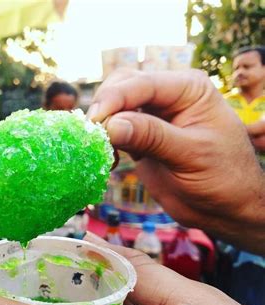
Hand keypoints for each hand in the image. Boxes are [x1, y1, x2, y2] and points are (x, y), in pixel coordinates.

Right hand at [86, 69, 264, 252]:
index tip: (95, 121)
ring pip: (114, 106)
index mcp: (188, 89)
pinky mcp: (140, 137)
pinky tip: (108, 159)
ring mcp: (152, 116)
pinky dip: (104, 142)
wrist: (224, 208)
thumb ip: (152, 136)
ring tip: (99, 149)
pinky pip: (113, 130)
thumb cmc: (223, 178)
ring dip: (102, 125)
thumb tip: (111, 125)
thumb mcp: (191, 154)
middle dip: (104, 107)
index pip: (143, 84)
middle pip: (122, 86)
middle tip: (92, 134)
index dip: (115, 99)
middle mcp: (168, 96)